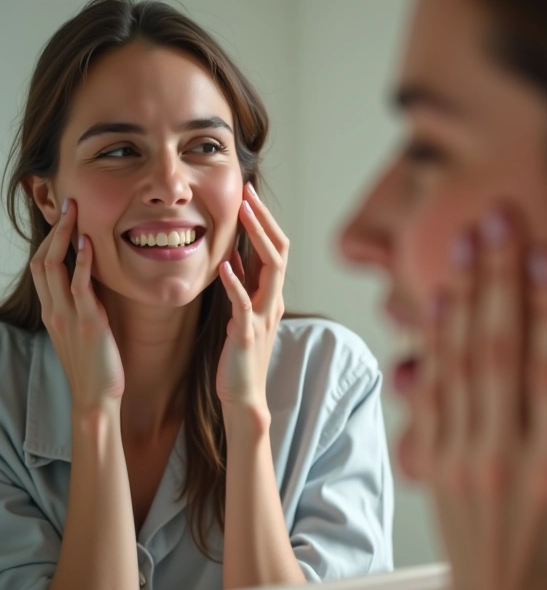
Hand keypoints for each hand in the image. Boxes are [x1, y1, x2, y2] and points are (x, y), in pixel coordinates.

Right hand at [30, 199, 124, 414]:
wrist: (96, 398)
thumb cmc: (95, 368)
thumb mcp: (82, 334)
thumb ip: (82, 310)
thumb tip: (93, 288)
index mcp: (51, 313)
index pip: (41, 268)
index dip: (49, 241)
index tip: (62, 220)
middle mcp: (54, 311)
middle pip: (42, 261)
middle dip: (53, 231)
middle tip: (67, 206)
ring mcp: (67, 316)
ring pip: (54, 267)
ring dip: (63, 236)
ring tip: (74, 212)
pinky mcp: (87, 323)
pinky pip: (79, 286)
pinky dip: (81, 261)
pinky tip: (88, 242)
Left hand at [216, 184, 287, 423]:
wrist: (244, 396)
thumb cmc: (239, 357)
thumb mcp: (242, 315)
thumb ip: (243, 287)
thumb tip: (234, 259)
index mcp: (270, 296)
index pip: (275, 250)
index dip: (264, 221)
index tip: (248, 196)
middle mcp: (272, 301)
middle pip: (278, 251)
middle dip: (264, 220)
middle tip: (248, 193)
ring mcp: (262, 317)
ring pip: (271, 270)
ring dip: (257, 239)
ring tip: (243, 215)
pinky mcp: (246, 334)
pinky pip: (243, 303)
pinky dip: (236, 282)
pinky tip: (224, 264)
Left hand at [400, 205, 546, 589]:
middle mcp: (503, 452)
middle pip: (499, 352)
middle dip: (498, 280)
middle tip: (498, 220)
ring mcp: (460, 453)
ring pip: (458, 362)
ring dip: (461, 298)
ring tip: (464, 243)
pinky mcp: (432, 455)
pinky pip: (429, 389)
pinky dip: (431, 341)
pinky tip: (435, 301)